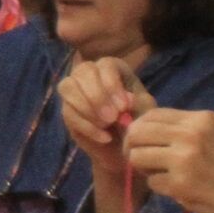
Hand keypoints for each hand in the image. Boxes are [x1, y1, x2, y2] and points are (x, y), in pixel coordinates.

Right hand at [58, 57, 155, 186]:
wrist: (125, 148)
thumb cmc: (138, 122)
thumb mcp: (146, 112)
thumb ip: (139, 102)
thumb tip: (127, 98)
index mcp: (113, 69)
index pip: (106, 65)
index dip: (111, 84)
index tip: (122, 107)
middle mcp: (91, 74)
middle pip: (83, 70)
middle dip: (96, 96)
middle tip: (111, 118)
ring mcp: (75, 90)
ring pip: (68, 87)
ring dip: (86, 108)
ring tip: (106, 126)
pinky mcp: (67, 110)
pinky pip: (68, 113)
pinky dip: (86, 127)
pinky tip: (104, 138)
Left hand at [122, 109, 213, 212]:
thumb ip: (186, 130)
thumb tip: (145, 126)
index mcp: (202, 119)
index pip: (152, 114)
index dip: (140, 128)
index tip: (142, 142)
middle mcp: (192, 133)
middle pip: (138, 131)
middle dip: (133, 147)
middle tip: (141, 160)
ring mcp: (185, 158)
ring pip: (137, 156)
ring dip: (143, 168)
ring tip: (160, 174)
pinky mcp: (180, 183)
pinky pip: (151, 181)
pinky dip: (159, 187)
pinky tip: (176, 189)